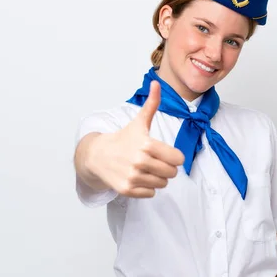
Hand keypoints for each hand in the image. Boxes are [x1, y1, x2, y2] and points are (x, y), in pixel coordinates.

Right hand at [84, 81, 184, 197]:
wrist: (98, 156)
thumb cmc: (123, 139)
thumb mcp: (139, 122)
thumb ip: (151, 104)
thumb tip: (156, 82)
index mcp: (147, 144)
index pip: (178, 159)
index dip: (174, 157)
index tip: (165, 153)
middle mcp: (140, 161)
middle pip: (172, 173)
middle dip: (167, 168)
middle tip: (155, 161)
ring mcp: (133, 176)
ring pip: (163, 184)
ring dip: (158, 178)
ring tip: (146, 169)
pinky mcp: (128, 189)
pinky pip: (151, 193)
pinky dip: (148, 188)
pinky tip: (138, 177)